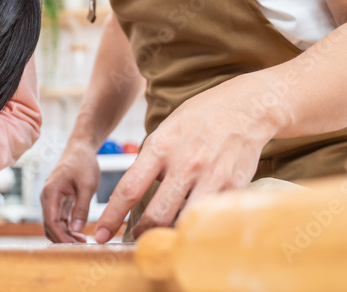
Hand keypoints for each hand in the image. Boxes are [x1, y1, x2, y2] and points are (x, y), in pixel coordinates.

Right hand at [40, 141, 100, 242]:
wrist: (81, 149)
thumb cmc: (83, 163)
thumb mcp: (87, 185)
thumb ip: (81, 208)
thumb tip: (77, 229)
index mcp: (51, 192)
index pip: (51, 221)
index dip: (61, 236)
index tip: (73, 247)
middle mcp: (47, 197)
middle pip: (50, 225)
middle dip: (63, 239)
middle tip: (80, 247)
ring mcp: (52, 199)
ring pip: (54, 224)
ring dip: (65, 235)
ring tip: (83, 242)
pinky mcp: (58, 200)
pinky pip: (59, 218)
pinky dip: (67, 228)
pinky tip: (80, 234)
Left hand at [93, 76, 276, 242]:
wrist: (245, 107)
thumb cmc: (201, 118)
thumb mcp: (166, 131)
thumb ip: (151, 161)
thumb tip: (137, 191)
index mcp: (161, 148)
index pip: (129, 189)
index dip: (112, 216)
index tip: (101, 234)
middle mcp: (184, 164)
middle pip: (157, 214)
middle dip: (143, 234)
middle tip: (138, 239)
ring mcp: (210, 177)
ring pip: (184, 222)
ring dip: (171, 235)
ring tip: (165, 237)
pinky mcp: (233, 187)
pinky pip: (210, 217)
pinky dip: (199, 225)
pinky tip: (195, 225)